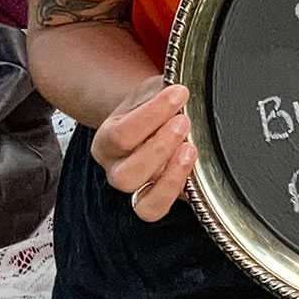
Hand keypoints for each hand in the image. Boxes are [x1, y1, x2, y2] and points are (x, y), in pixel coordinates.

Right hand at [91, 77, 195, 221]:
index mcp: (106, 142)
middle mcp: (117, 170)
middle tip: (183, 122)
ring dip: (171, 175)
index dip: (152, 115)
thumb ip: (161, 91)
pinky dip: (178, 189)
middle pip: (125, 176)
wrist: (152, 121)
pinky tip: (192, 165)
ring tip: (189, 148)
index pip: (121, 135)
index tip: (178, 94)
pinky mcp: (159, 200)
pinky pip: (162, 208)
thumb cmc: (150, 108)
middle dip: (159, 147)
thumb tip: (178, 90)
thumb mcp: (150, 92)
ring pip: (143, 203)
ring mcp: (137, 190)